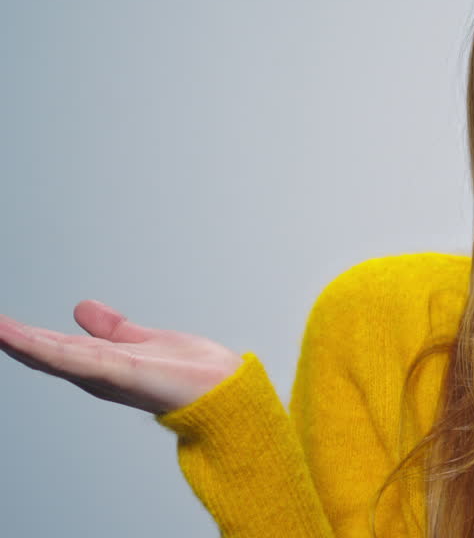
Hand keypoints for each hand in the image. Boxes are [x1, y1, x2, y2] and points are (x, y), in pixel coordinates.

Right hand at [0, 300, 242, 414]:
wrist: (225, 393)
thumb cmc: (190, 374)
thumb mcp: (140, 341)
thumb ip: (111, 328)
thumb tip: (81, 308)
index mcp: (98, 364)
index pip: (49, 346)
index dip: (18, 334)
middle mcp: (94, 373)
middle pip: (40, 352)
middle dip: (9, 338)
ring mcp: (104, 373)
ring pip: (48, 354)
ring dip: (14, 340)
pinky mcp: (120, 371)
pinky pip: (73, 357)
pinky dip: (41, 347)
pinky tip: (14, 335)